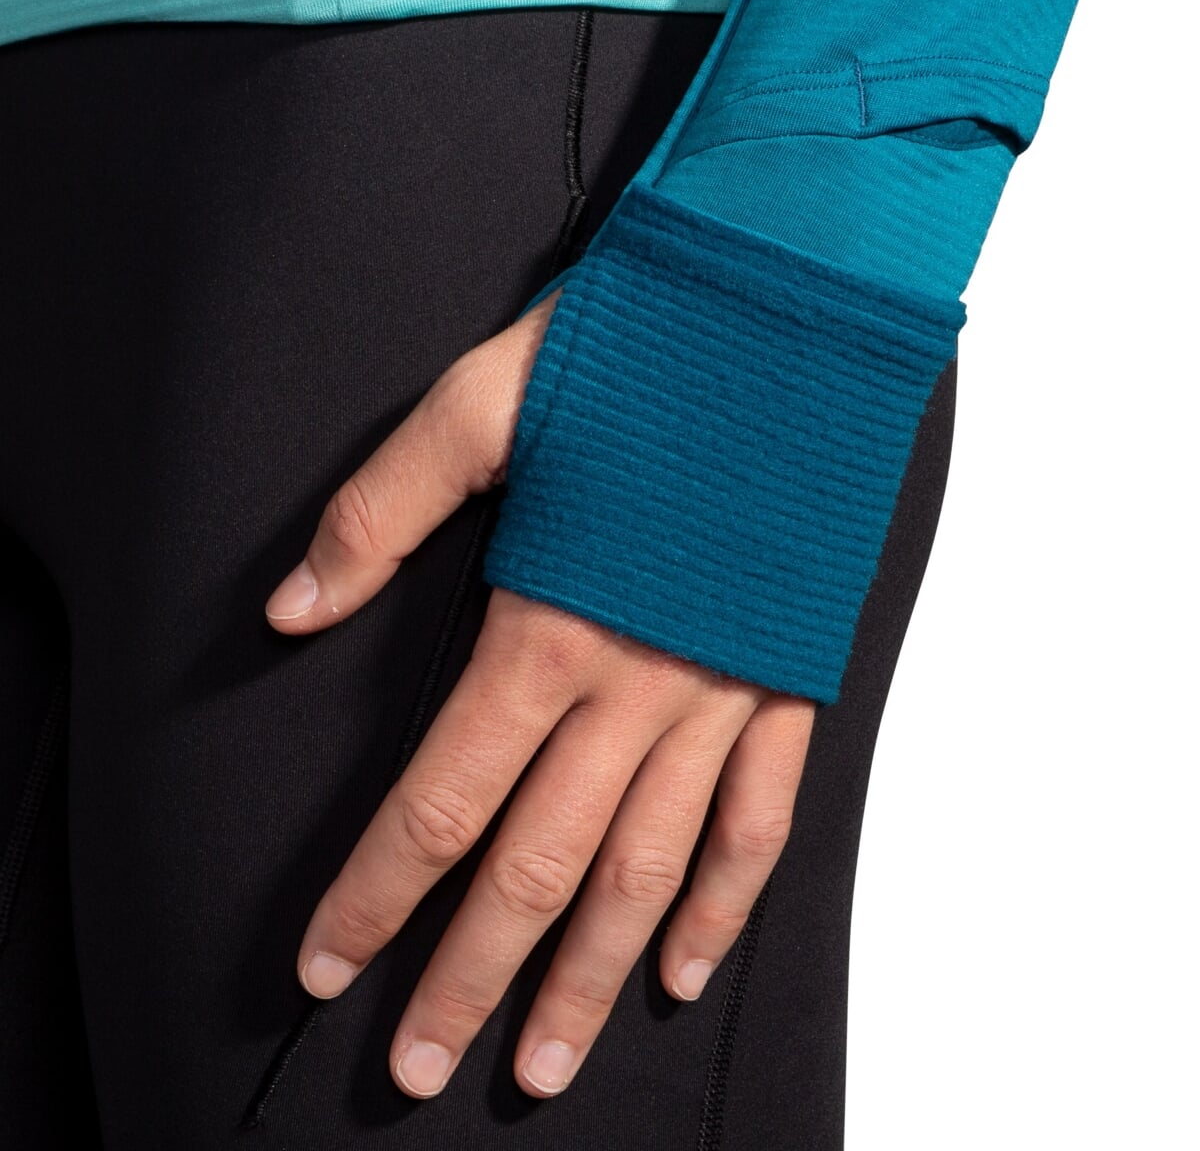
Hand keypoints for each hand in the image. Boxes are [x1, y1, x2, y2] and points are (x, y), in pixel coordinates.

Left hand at [265, 292, 816, 1098]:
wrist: (794, 319)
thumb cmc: (645, 352)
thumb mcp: (483, 405)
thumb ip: (380, 512)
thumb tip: (290, 611)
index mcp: (549, 624)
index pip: (442, 799)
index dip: (376, 893)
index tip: (327, 969)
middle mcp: (636, 685)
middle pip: (537, 866)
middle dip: (468, 976)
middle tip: (417, 1068)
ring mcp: (721, 693)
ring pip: (646, 872)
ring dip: (588, 977)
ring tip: (543, 1066)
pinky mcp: (786, 682)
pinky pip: (758, 820)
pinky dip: (720, 904)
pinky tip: (680, 968)